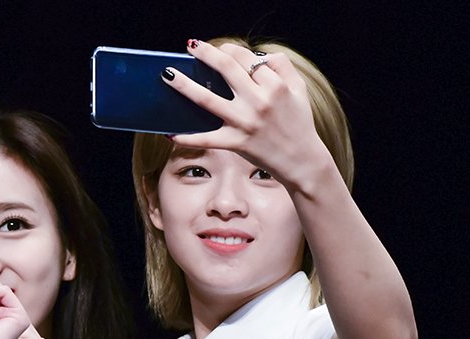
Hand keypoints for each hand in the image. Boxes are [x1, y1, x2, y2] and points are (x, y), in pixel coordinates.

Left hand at [166, 40, 333, 190]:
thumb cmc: (299, 123)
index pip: (246, 59)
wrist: (301, 160)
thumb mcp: (299, 89)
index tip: (220, 48)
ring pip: (207, 99)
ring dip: (184, 85)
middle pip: (226, 69)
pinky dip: (187, 137)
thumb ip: (282, 66)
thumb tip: (259, 55)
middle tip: (191, 47)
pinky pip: (206, 139)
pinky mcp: (236, 142)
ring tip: (168, 75)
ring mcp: (245, 122)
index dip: (230, 49)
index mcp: (274, 85)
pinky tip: (170, 133)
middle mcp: (258, 101)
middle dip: (206, 54)